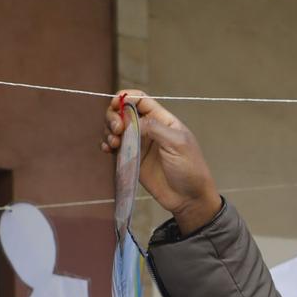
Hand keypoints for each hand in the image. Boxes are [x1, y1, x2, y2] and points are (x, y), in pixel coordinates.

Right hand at [103, 92, 220, 233]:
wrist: (188, 199)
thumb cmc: (189, 169)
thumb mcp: (177, 144)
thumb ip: (154, 127)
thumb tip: (130, 117)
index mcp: (162, 120)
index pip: (140, 100)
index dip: (125, 98)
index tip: (115, 105)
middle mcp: (148, 129)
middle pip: (123, 112)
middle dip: (114, 116)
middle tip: (117, 130)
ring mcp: (139, 144)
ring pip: (116, 129)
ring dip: (109, 131)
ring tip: (114, 143)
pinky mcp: (131, 159)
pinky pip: (114, 146)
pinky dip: (107, 144)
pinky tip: (108, 149)